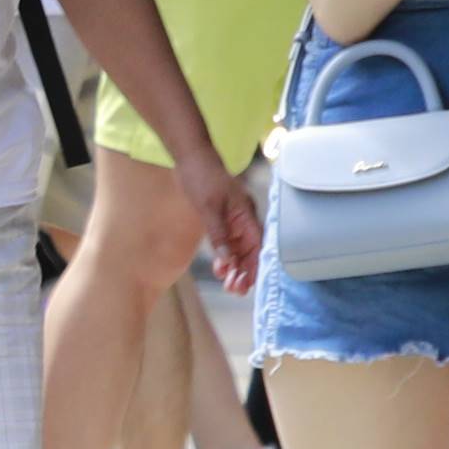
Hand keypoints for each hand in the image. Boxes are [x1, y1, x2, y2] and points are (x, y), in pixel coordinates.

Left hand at [187, 167, 265, 294]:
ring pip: (239, 250)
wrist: (191, 158)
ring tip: (228, 285)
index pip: (257, 245)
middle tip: (235, 290)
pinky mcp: (222, 220)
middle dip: (245, 271)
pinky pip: (227, 243)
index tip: (249, 283)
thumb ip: (218, 234)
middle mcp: (243, 219)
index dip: (255, 265)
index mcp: (246, 214)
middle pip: (250, 251)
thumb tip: (227, 260)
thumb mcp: (209, 207)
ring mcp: (233, 220)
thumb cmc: (202, 178)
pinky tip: (220, 269)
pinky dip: (225, 257)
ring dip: (235, 267)